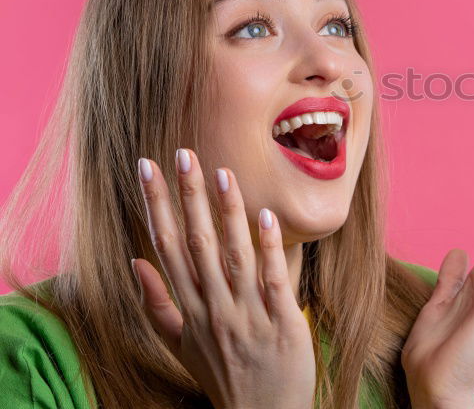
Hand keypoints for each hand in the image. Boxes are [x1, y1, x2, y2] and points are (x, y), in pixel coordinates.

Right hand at [131, 149, 315, 408]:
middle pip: (196, 245)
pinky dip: (269, 249)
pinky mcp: (281, 322)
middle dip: (188, 197)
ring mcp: (247, 315)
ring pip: (234, 256)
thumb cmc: (223, 376)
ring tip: (223, 173)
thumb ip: (157, 304)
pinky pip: (273, 280)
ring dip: (227, 213)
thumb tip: (135, 263)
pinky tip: (265, 216)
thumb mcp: (179, 346)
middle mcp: (213, 308)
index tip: (147, 169)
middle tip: (182, 154)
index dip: (157, 207)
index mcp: (188, 309)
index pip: (167, 248)